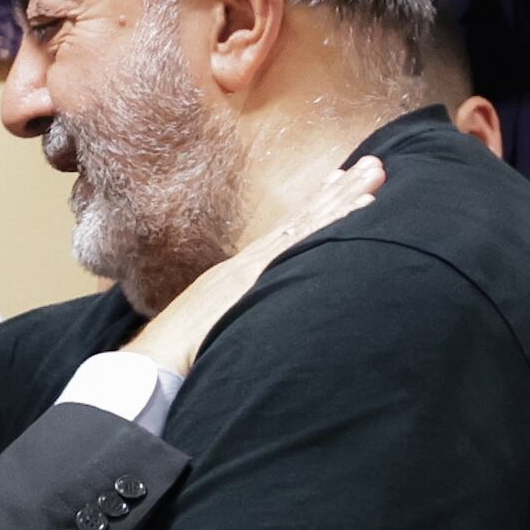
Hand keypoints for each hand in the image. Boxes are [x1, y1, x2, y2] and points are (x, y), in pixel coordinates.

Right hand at [125, 158, 383, 376]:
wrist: (153, 363)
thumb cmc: (180, 356)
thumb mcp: (215, 330)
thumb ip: (238, 320)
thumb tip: (257, 324)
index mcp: (239, 274)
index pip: (286, 233)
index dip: (315, 208)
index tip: (340, 184)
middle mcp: (249, 263)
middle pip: (302, 220)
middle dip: (338, 192)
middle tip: (374, 165)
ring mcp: (254, 268)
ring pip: (309, 225)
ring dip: (345, 199)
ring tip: (376, 174)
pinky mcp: (257, 280)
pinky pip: (303, 247)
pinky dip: (333, 225)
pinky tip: (362, 210)